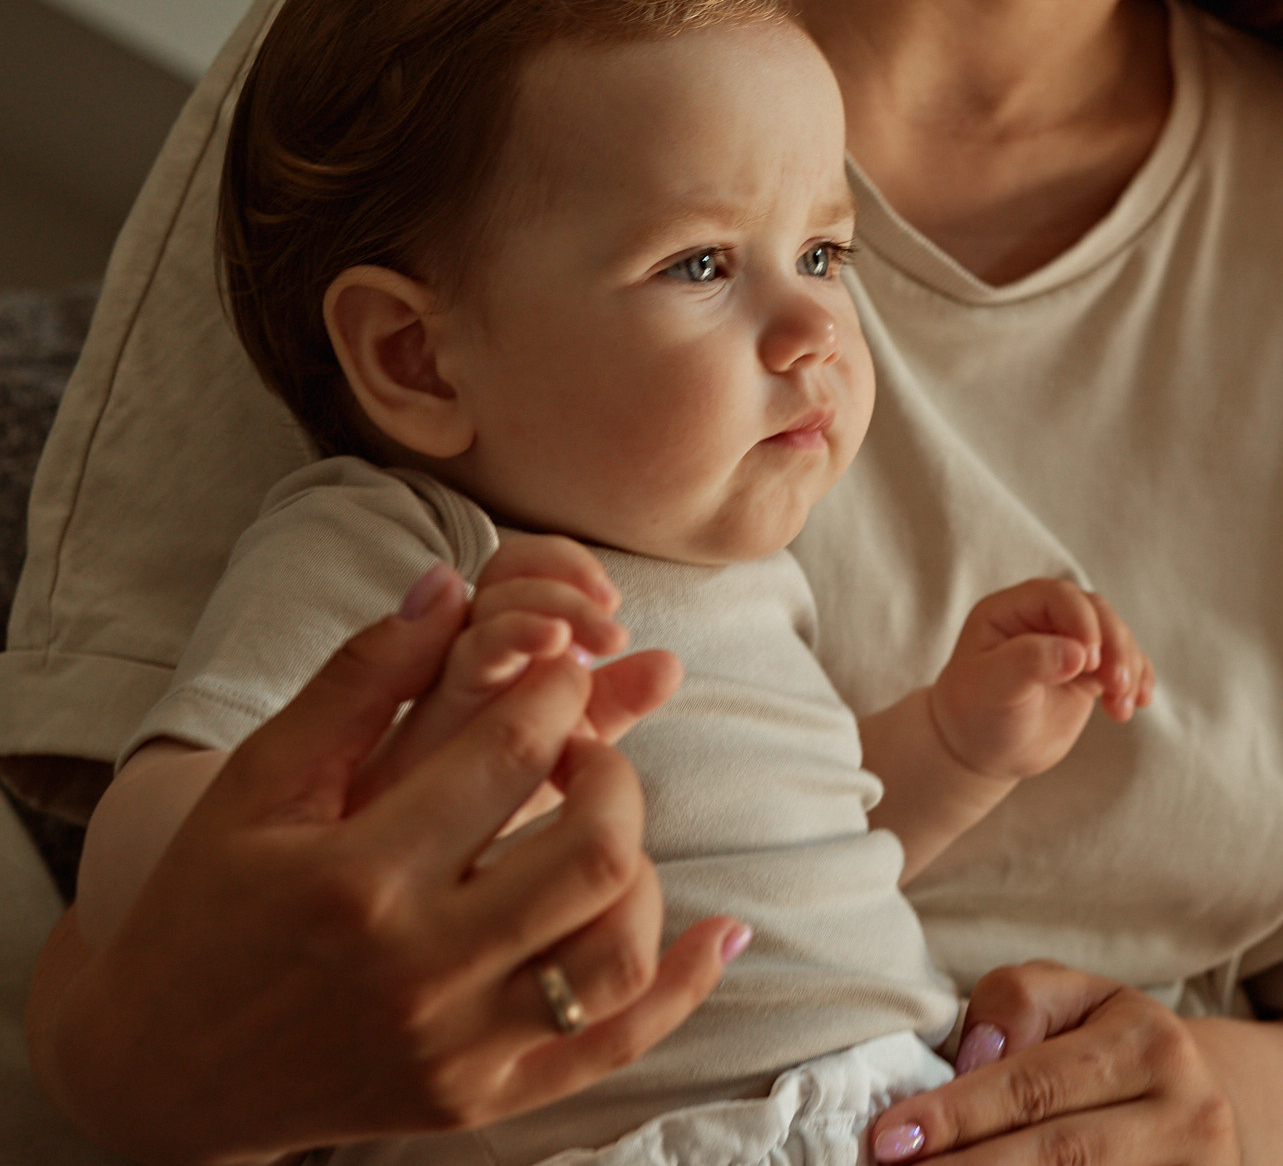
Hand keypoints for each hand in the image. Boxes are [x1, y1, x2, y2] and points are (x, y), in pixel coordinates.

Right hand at [29, 571, 741, 1165]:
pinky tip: (720, 929)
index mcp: (355, 877)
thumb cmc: (209, 906)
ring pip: (618, 944)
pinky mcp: (483, 1100)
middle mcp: (416, 969)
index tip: (558, 665)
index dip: (558, 685)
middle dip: (613, 768)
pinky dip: (685, 984)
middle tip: (585, 742)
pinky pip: (618, 1041)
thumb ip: (357, 680)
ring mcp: (457, 1047)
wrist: (161, 1072)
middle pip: (593, 845)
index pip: (512, 752)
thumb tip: (447, 582)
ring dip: (639, 861)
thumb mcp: (259, 784)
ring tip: (602, 820)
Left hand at [868, 962, 1238, 1164]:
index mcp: (1153, 1044)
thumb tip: (979, 1056)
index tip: (888, 1138)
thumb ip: (1019, 1002)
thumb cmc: (1110, 1047)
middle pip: (1059, 1155)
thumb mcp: (1074, 999)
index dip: (957, 1115)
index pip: (1037, 1085)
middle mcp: (1189, 1113)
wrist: (1195, 1106)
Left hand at [930, 579, 1154, 779]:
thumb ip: (1029, 663)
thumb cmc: (976, 715)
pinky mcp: (1087, 670)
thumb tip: (1079, 653)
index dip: (1081, 621)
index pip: (1057, 596)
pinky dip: (1137, 679)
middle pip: (1095, 611)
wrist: (982, 752)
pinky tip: (1139, 702)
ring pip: (1115, 635)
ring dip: (1128, 666)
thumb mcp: (993, 687)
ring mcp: (1067, 643)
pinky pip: (1123, 662)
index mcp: (1010, 611)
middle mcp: (1042, 620)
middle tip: (1117, 684)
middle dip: (1114, 644)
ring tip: (1122, 704)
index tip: (1090, 660)